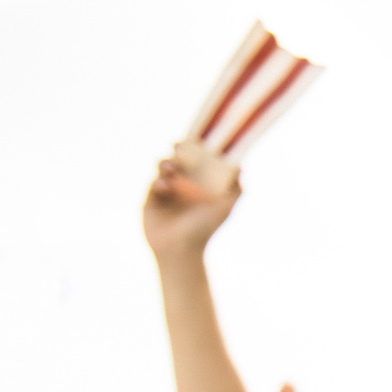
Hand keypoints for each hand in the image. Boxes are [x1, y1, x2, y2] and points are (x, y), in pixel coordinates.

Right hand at [143, 140, 241, 261]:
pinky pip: (154, 182)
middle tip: (178, 146)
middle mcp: (184, 185)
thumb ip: (234, 190)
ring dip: (166, 163)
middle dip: (178, 151)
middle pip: (179, 159)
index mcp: (201, 185)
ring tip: (171, 169)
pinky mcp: (152, 198)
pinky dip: (159, 181)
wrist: (181, 251)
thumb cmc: (204, 230)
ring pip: (164, 167)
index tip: (194, 140)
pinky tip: (165, 187)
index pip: (198, 161)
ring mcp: (167, 190)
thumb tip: (240, 167)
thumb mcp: (224, 209)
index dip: (195, 149)